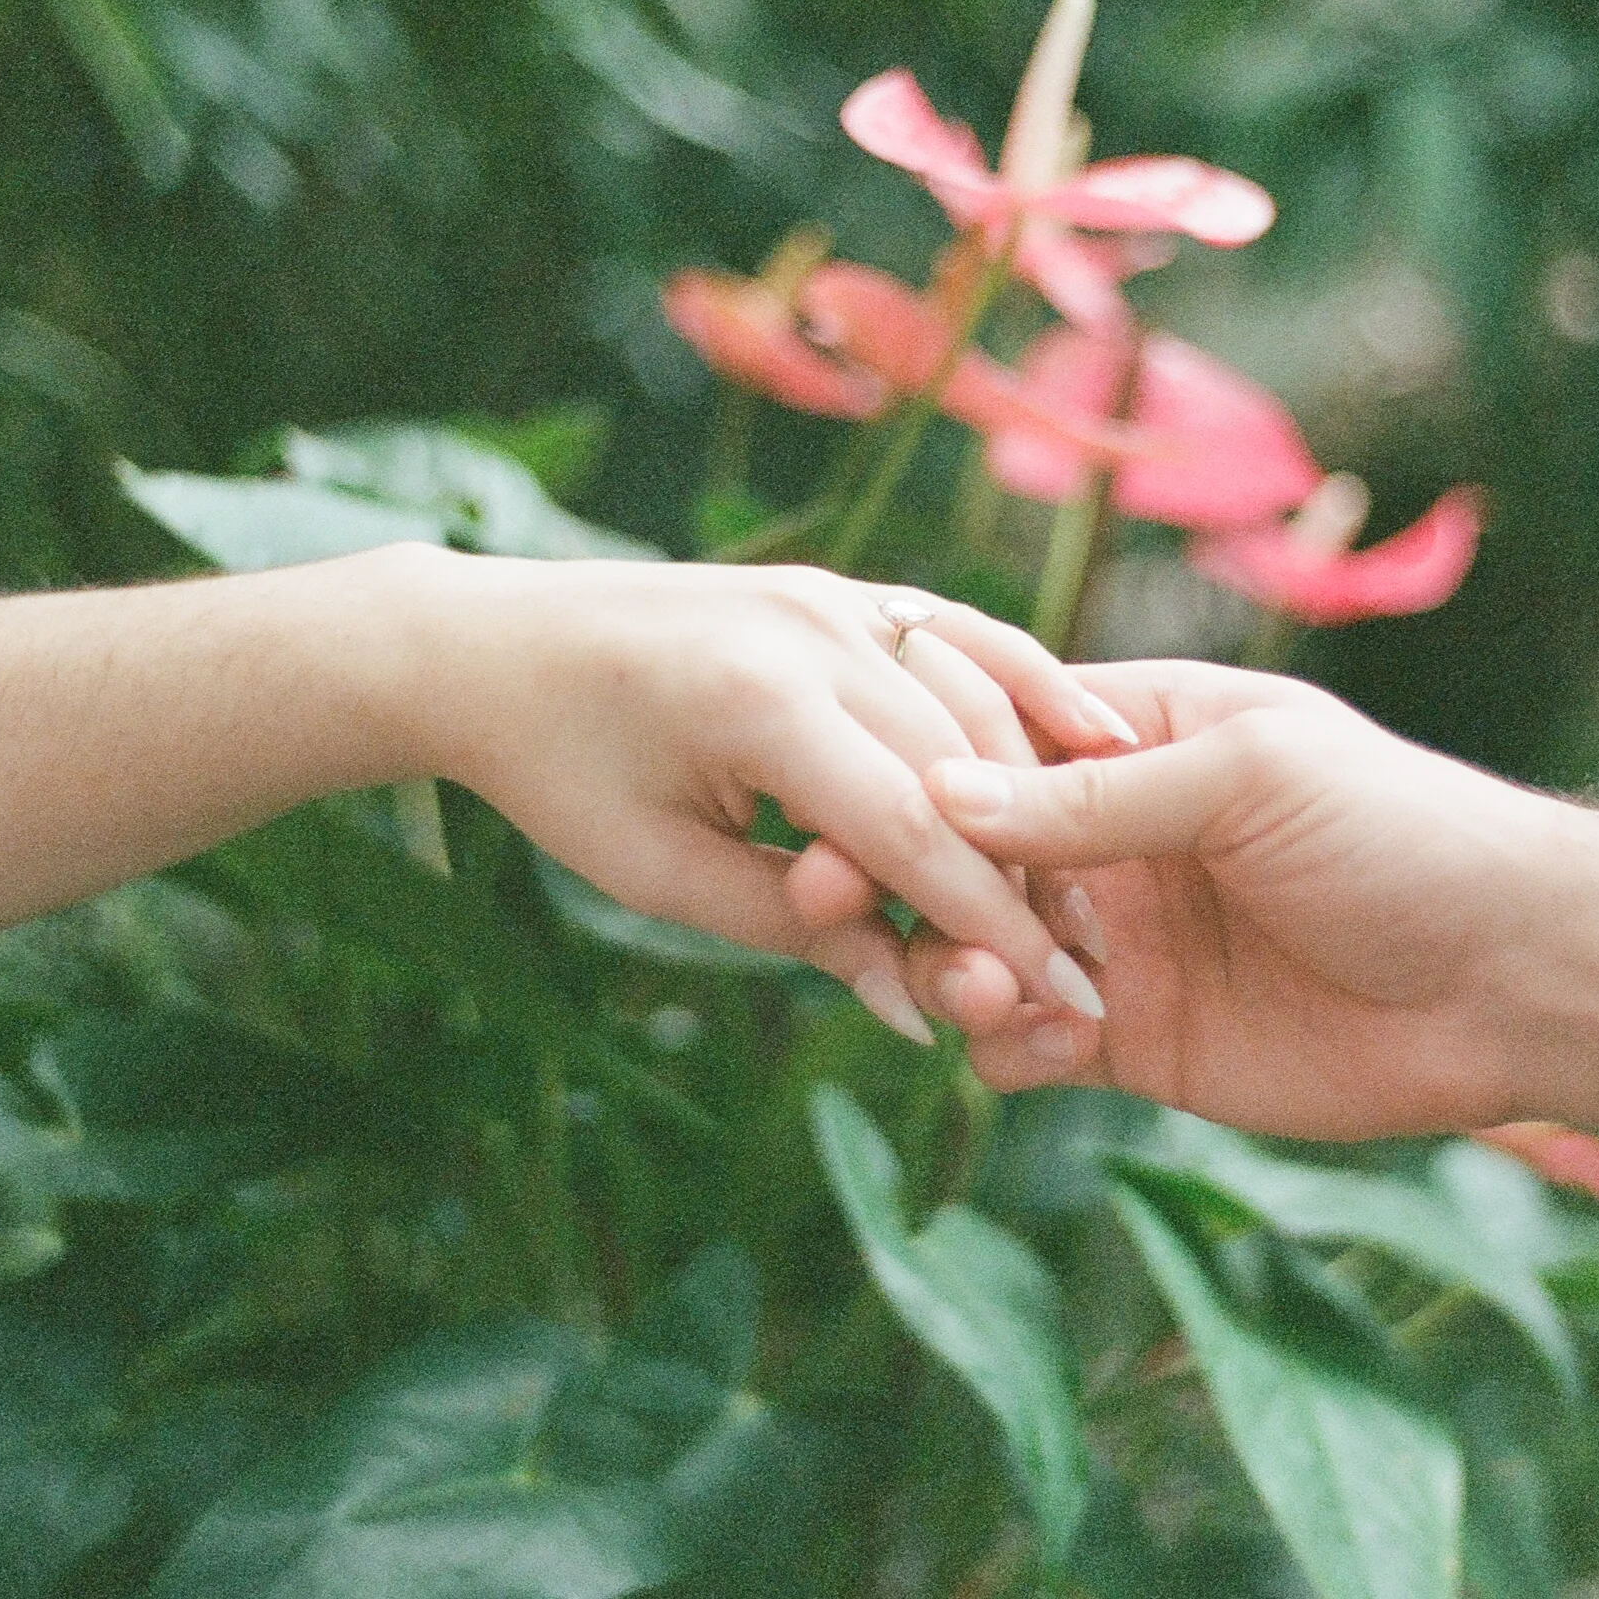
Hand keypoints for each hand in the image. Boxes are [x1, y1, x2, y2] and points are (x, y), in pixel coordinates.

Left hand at [419, 554, 1131, 1042]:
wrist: (496, 646)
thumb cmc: (563, 777)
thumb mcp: (664, 877)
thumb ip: (801, 931)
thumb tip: (922, 1011)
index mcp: (756, 702)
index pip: (911, 831)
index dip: (992, 927)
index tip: (1061, 1003)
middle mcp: (814, 629)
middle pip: (968, 768)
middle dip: (1034, 877)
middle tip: (1090, 967)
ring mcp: (838, 594)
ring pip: (985, 697)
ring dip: (1045, 797)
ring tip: (1083, 894)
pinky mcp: (847, 586)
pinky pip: (968, 634)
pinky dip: (1037, 685)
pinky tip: (1102, 739)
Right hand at [847, 661, 1598, 1137]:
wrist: (1517, 979)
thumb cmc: (1405, 834)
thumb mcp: (1249, 777)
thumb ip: (1096, 794)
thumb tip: (939, 790)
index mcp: (1140, 739)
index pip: (988, 741)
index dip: (910, 774)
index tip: (843, 812)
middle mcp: (1114, 837)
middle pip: (960, 852)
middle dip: (899, 879)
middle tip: (846, 909)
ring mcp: (1122, 942)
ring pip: (975, 951)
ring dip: (950, 967)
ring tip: (982, 990)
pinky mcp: (1139, 1042)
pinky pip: (1026, 1042)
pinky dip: (1005, 1043)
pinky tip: (1047, 1041)